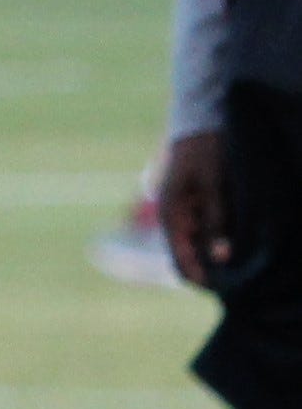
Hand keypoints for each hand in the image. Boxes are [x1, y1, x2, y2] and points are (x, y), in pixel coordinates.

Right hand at [158, 130, 230, 287]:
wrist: (200, 119)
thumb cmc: (205, 150)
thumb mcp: (213, 185)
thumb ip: (216, 220)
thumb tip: (220, 256)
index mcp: (171, 214)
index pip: (180, 256)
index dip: (196, 274)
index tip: (215, 289)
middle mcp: (175, 215)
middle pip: (189, 251)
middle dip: (207, 266)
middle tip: (232, 281)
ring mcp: (185, 209)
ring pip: (199, 240)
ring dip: (214, 251)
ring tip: (238, 263)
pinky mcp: (197, 201)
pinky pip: (205, 226)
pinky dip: (218, 236)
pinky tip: (235, 240)